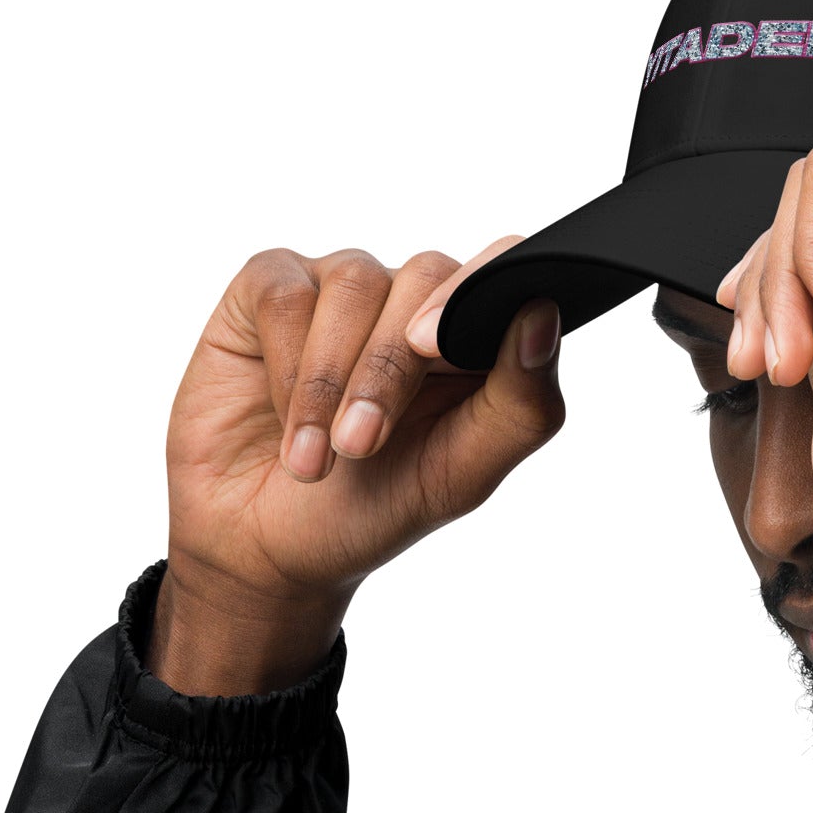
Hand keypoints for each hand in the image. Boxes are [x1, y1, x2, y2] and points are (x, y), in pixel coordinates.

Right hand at [154, 239, 560, 692]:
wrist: (269, 541)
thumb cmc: (373, 507)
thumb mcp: (461, 474)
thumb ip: (521, 404)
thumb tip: (543, 313)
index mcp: (476, 338)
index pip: (505, 270)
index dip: (477, 292)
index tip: (433, 351)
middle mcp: (416, 299)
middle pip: (426, 279)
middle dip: (388, 371)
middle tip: (361, 446)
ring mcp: (346, 286)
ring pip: (354, 286)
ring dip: (330, 382)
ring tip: (315, 461)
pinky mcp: (273, 285)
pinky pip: (285, 295)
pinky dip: (285, 366)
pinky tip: (278, 418)